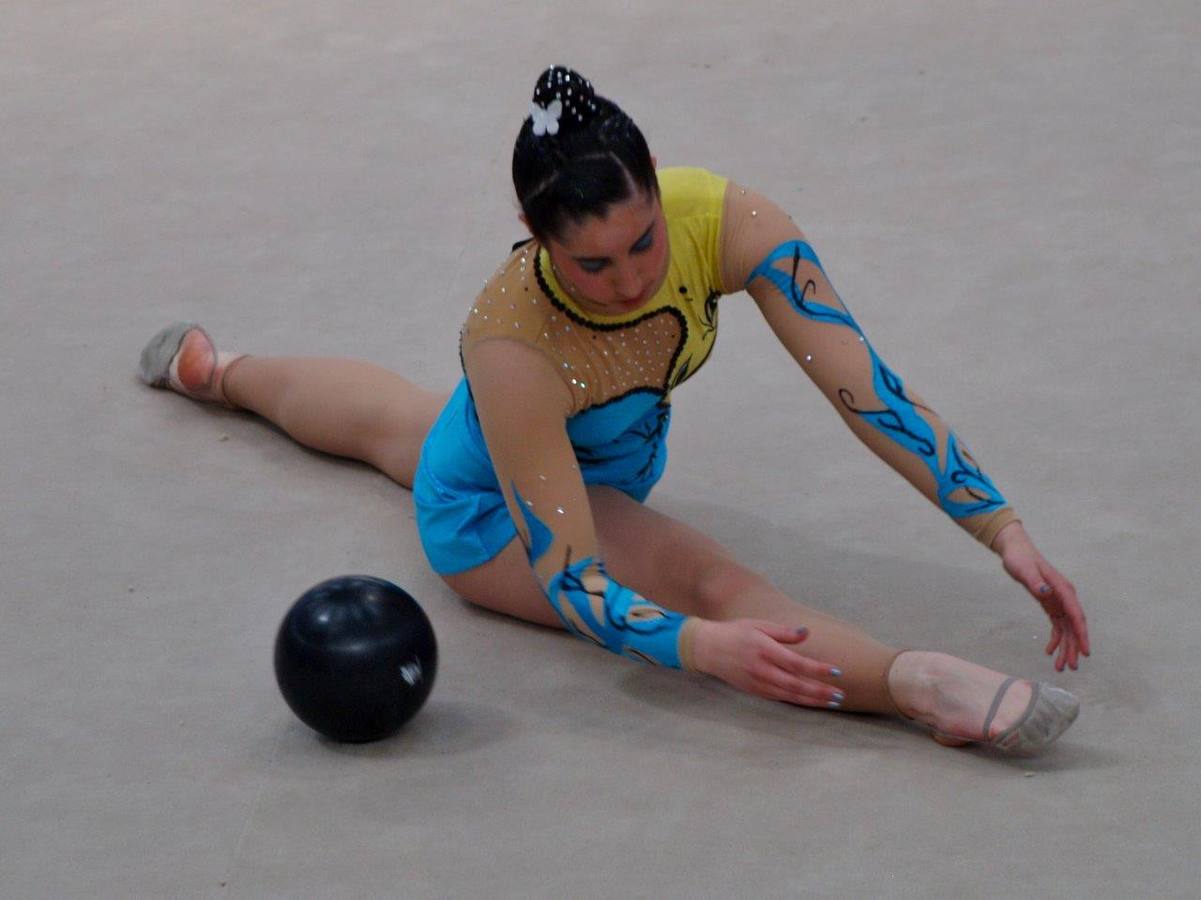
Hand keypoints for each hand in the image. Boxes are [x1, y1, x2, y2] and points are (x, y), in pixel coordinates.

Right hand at [692, 619, 844, 707]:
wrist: (708, 649)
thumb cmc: (736, 633)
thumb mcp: (759, 625)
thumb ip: (784, 632)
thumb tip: (807, 633)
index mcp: (764, 650)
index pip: (796, 663)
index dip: (817, 669)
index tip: (836, 671)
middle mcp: (762, 669)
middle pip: (796, 684)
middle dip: (820, 691)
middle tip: (840, 695)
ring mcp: (758, 683)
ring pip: (790, 695)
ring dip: (813, 700)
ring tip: (832, 702)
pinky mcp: (755, 690)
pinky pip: (780, 697)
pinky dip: (798, 700)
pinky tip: (811, 701)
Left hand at [993, 521, 1090, 670]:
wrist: (1016, 552)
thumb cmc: (1020, 560)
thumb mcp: (1024, 570)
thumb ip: (1035, 582)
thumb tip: (1046, 593)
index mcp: (1063, 590)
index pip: (1076, 615)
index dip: (1082, 635)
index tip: (1085, 652)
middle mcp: (1065, 597)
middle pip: (1074, 626)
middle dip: (1074, 647)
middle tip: (1071, 667)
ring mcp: (1059, 602)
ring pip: (1067, 629)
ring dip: (1065, 647)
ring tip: (1060, 666)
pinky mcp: (1051, 605)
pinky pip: (1058, 626)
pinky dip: (1055, 639)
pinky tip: (1049, 651)